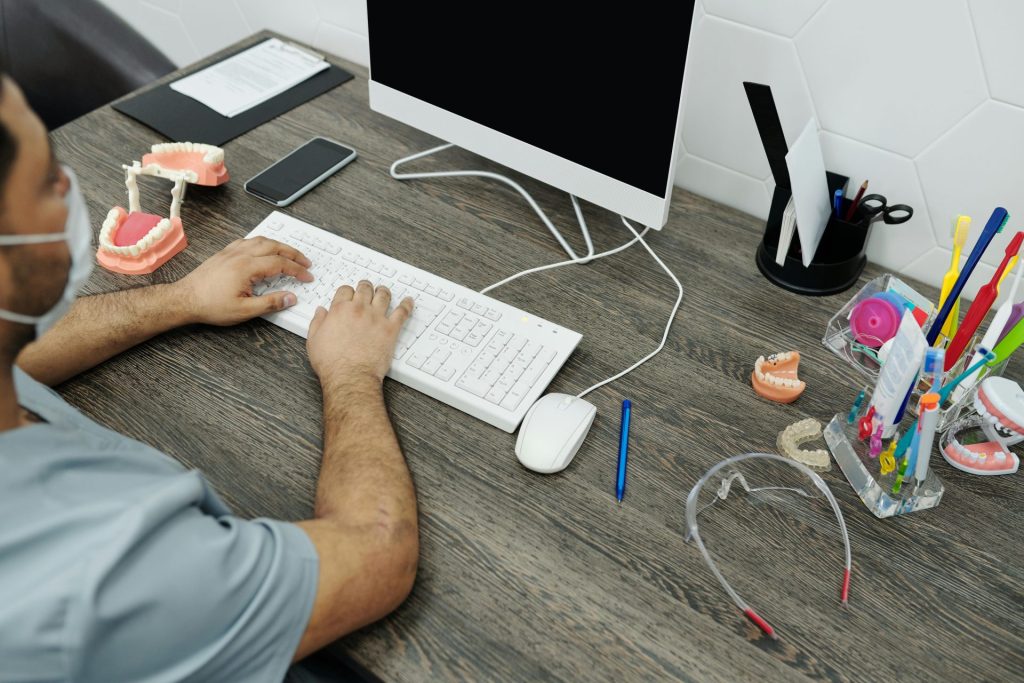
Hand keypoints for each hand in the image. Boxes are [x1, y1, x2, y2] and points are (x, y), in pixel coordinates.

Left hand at [175, 236, 312, 325]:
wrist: (185, 299)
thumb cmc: (210, 305)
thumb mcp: (244, 311)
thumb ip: (270, 303)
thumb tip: (290, 298)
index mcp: (247, 267)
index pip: (280, 263)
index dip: (297, 269)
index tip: (307, 276)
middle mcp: (240, 255)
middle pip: (274, 246)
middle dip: (293, 253)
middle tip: (305, 261)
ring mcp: (231, 252)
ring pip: (261, 240)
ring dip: (279, 245)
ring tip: (289, 253)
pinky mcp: (224, 254)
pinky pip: (247, 241)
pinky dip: (261, 242)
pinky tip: (263, 248)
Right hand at [307, 280, 413, 386]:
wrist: (350, 376)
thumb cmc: (332, 363)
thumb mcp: (314, 340)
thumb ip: (318, 322)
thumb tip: (321, 311)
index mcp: (340, 310)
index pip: (345, 290)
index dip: (347, 290)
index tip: (348, 293)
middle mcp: (359, 310)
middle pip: (365, 289)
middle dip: (365, 286)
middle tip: (366, 287)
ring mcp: (376, 318)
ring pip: (383, 295)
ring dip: (383, 291)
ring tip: (383, 290)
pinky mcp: (390, 329)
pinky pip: (402, 312)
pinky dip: (406, 305)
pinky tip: (408, 301)